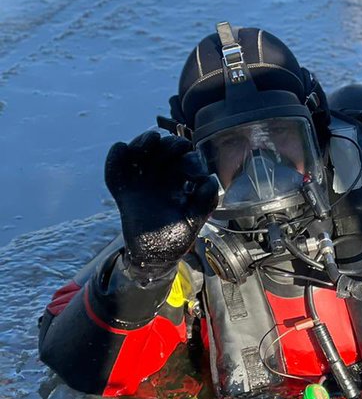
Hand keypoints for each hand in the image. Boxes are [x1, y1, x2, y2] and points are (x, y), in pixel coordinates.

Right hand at [105, 131, 218, 280]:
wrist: (153, 256)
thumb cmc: (175, 237)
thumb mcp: (194, 220)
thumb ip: (204, 202)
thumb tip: (209, 180)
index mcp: (177, 180)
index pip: (180, 156)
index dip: (182, 148)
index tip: (185, 149)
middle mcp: (159, 176)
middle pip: (160, 149)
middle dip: (165, 143)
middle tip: (169, 145)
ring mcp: (139, 180)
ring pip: (139, 152)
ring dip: (142, 141)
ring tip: (147, 142)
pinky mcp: (123, 189)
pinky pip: (115, 168)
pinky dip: (115, 157)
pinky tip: (121, 148)